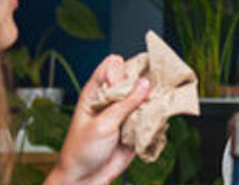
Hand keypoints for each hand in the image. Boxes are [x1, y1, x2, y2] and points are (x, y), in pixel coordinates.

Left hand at [48, 55, 151, 184]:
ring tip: (152, 110)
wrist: (84, 179)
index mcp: (96, 92)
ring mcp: (125, 113)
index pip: (113, 65)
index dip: (121, 73)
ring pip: (146, 97)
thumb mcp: (103, 125)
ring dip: (153, 102)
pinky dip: (156, 118)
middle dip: (144, 83)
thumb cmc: (81, 151)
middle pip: (134, 78)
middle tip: (149, 93)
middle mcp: (112, 99)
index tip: (122, 89)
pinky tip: (154, 123)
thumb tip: (144, 83)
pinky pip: (151, 117)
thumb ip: (125, 103)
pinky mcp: (135, 128)